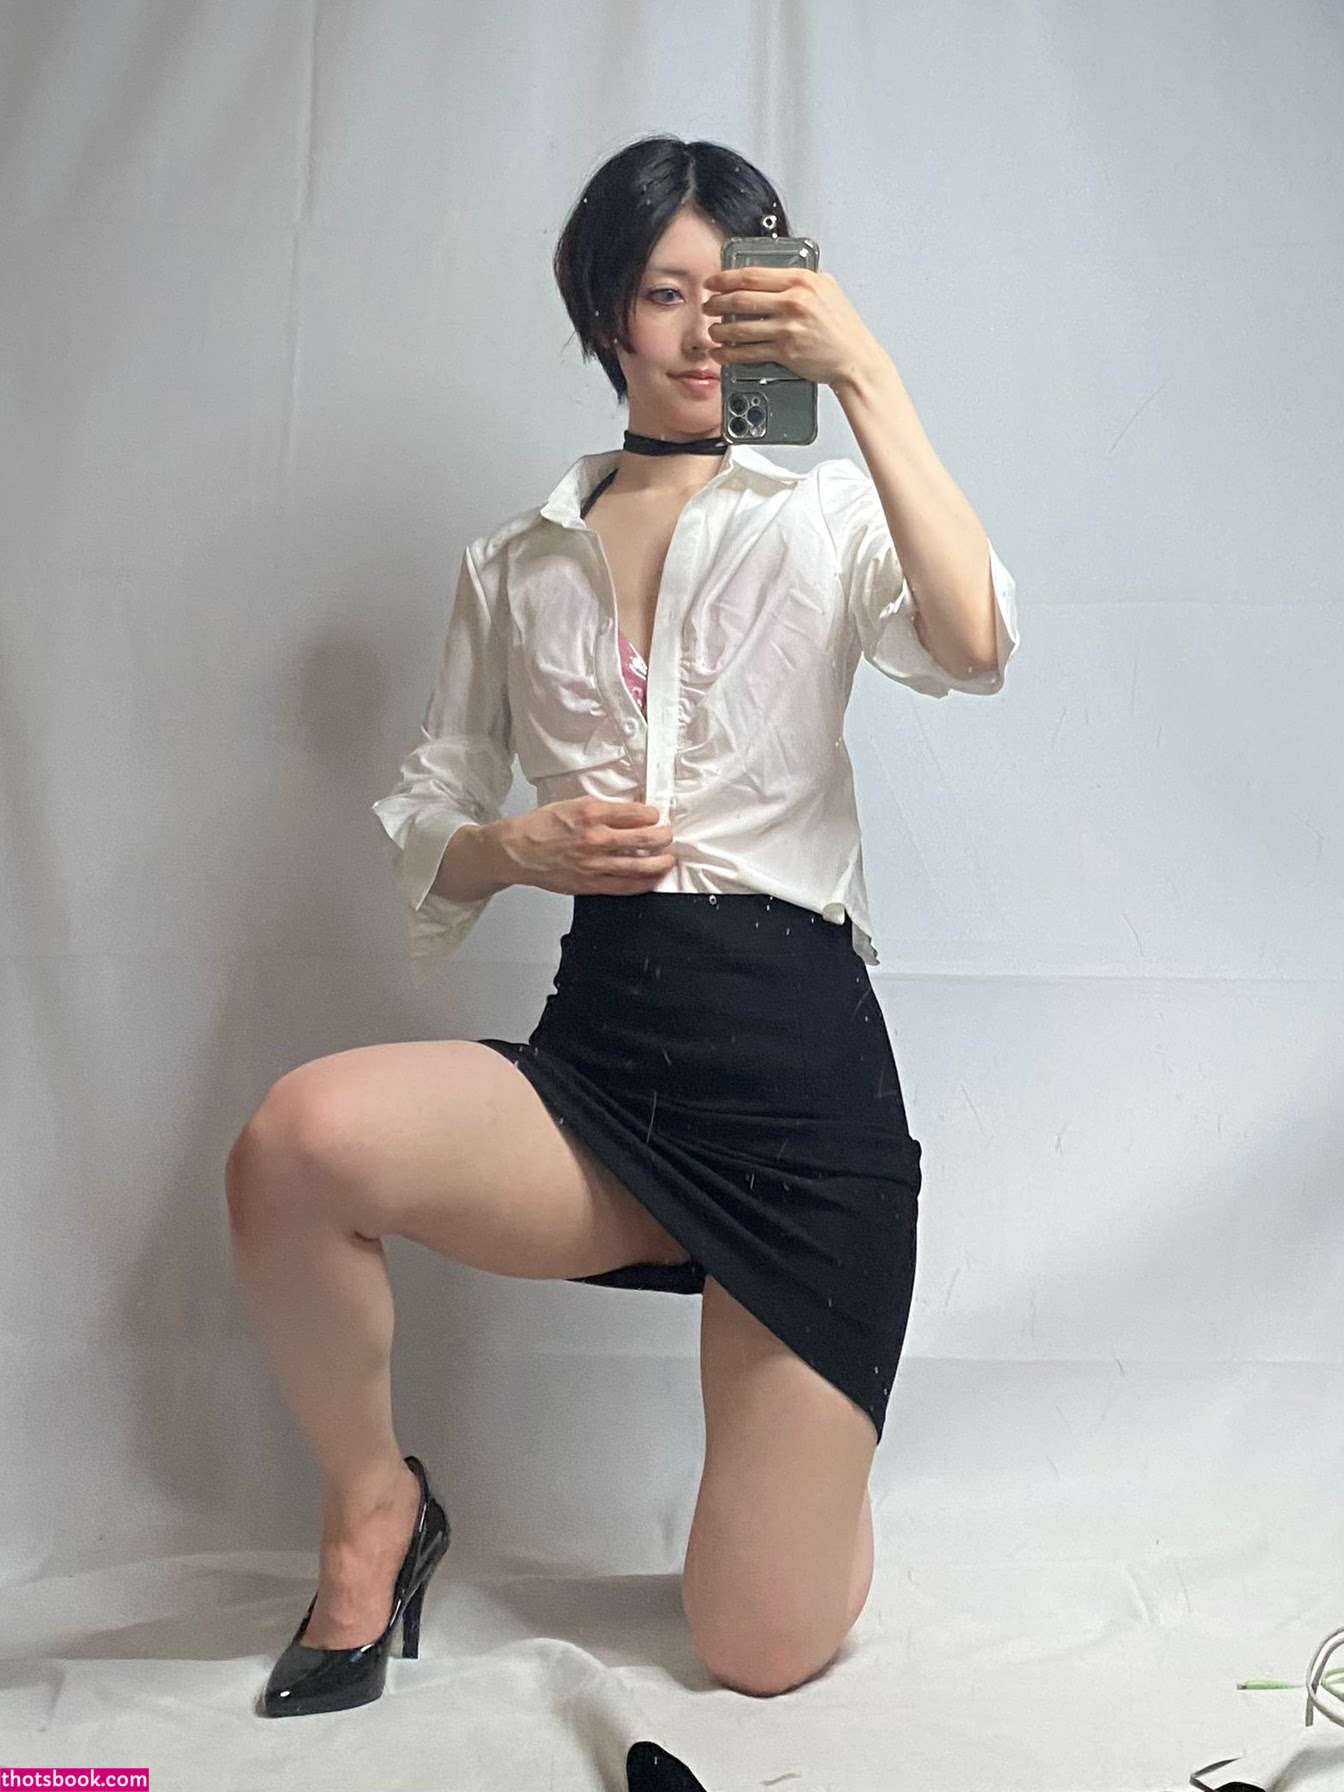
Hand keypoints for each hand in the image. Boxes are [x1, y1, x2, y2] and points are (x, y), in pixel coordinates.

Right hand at [498, 798, 675, 895]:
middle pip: (645, 839)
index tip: (654, 816)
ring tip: (668, 858)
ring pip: (640, 865)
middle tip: (667, 835)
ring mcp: (594, 863)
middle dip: (663, 836)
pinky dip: (643, 883)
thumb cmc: (541, 826)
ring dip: (660, 861)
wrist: (516, 850)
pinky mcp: (590, 884)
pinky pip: (624, 886)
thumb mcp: (572, 804)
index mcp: (592, 813)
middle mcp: (596, 838)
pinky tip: (652, 879)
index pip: (637, 813)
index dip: (652, 814)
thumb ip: (601, 809)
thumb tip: (629, 813)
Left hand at [703, 266, 882, 388]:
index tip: (713, 282)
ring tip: (712, 331)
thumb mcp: (826, 289)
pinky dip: (730, 353)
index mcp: (802, 281)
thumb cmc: (842, 327)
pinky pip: (748, 351)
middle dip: (717, 303)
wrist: (855, 358)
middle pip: (741, 298)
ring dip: (720, 330)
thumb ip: (801, 279)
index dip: (725, 278)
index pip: (753, 275)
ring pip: (741, 326)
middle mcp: (794, 302)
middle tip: (707, 306)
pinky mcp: (786, 351)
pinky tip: (721, 353)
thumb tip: (775, 272)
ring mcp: (789, 327)